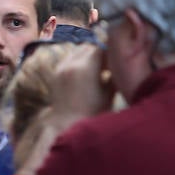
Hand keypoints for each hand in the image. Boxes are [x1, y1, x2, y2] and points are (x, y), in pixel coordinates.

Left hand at [15, 46, 111, 174]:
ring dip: (86, 56)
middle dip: (98, 53)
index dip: (110, 53)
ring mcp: (60, 68)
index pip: (100, 48)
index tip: (116, 62)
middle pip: (87, 47)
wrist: (67, 127)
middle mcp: (71, 63)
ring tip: (95, 70)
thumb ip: (114, 75)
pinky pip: (67, 60)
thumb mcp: (109, 93)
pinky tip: (84, 75)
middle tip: (107, 65)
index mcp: (86, 67)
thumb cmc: (93, 113)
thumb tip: (119, 65)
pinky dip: (76, 62)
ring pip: (76, 52)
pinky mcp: (54, 74)